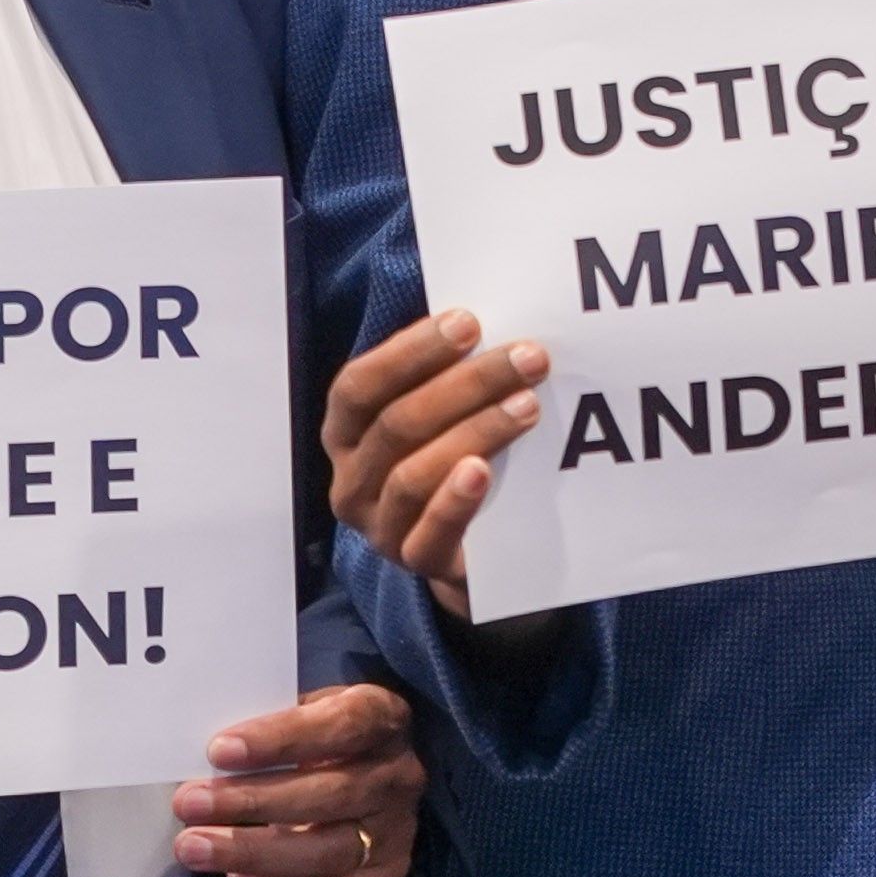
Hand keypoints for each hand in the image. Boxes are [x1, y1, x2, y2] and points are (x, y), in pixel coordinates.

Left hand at [178, 680, 422, 876]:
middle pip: (334, 794)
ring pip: (331, 851)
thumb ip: (272, 724)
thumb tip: (208, 754)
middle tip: (189, 804)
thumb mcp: (307, 712)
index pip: (345, 724)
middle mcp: (401, 775)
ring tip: (193, 848)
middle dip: (253, 801)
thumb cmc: (321, 739)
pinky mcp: (387, 874)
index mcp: (384, 719)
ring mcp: (398, 830)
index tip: (219, 750)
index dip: (283, 737)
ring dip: (255, 852)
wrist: (370, 778)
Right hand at [320, 309, 546, 620]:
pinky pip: (428, 532)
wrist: (470, 552)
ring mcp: (379, 525)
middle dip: (468, 383)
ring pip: (413, 473)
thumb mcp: (437, 417)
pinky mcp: (415, 560)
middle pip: (398, 423)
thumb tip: (488, 316)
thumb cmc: (448, 458)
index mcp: (345, 433)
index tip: (468, 322)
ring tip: (528, 404)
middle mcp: (351, 480)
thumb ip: (446, 374)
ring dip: (475, 431)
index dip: (410, 352)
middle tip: (529, 356)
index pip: (359, 386)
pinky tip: (483, 471)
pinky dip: (454, 500)